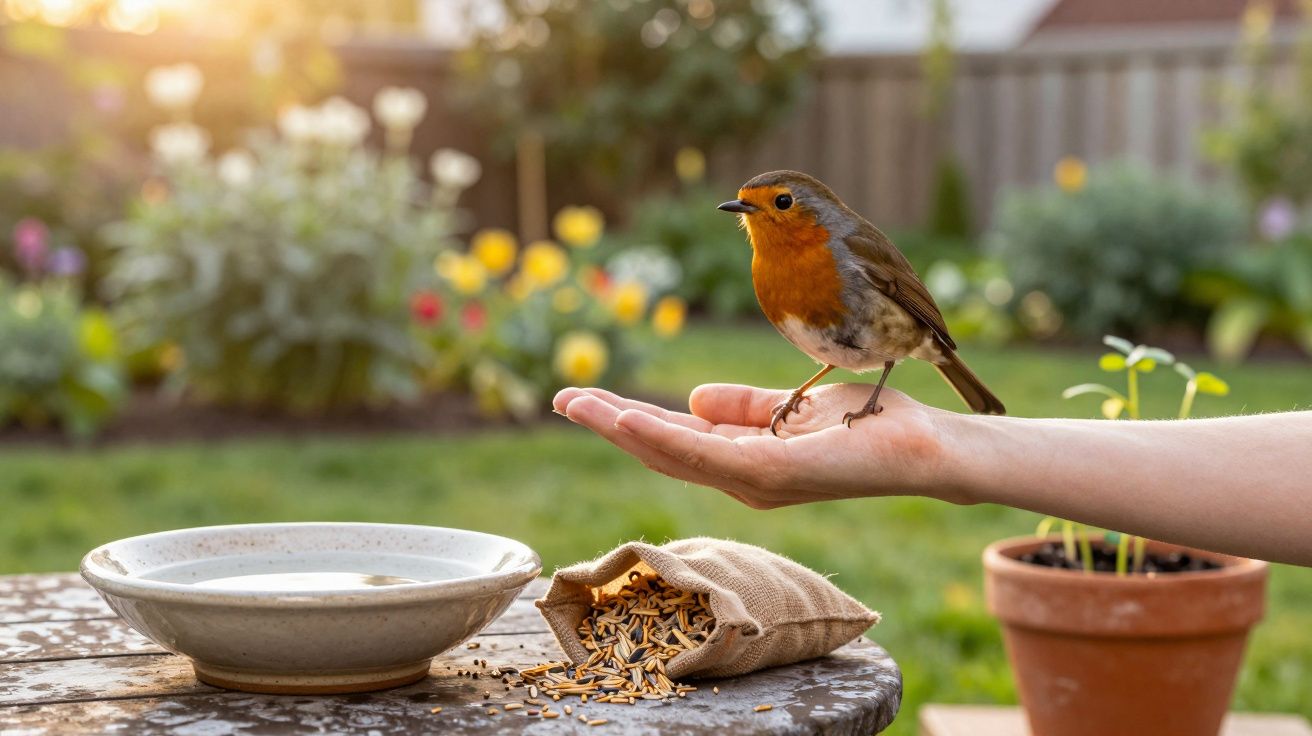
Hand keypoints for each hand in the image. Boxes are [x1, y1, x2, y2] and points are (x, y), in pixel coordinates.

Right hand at [553, 383, 954, 508]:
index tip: (582, 397)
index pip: (672, 438)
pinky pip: (708, 455)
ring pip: (673, 453)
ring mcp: (756, 479)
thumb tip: (692, 397)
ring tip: (579, 405)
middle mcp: (741, 476)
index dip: (625, 418)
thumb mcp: (792, 408)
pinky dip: (664, 437)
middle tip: (560, 399)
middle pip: (661, 449)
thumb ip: (744, 406)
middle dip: (608, 424)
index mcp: (743, 458)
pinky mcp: (776, 473)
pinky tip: (630, 419)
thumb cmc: (868, 426)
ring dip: (622, 429)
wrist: (923, 445)